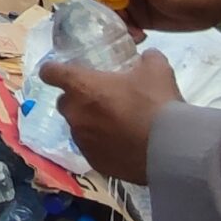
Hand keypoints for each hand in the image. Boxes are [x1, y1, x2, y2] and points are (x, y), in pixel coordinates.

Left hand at [39, 50, 180, 183]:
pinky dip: (102, 145)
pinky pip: (91, 148)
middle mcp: (75, 114)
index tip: (60, 70)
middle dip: (78, 99)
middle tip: (102, 98)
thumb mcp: (156, 69)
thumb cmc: (156, 103)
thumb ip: (145, 59)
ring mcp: (83, 141)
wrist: (169, 148)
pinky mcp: (94, 162)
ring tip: (116, 124)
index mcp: (82, 87)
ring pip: (78, 127)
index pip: (51, 73)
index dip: (54, 70)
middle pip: (65, 102)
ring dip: (90, 123)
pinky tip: (122, 144)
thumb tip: (146, 58)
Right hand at [89, 0, 220, 32]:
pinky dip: (127, 32)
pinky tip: (140, 37)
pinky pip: (123, 25)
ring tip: (135, 34)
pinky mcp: (139, 16)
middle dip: (106, 15)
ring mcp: (131, 0)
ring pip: (110, 14)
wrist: (210, 4)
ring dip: (118, 26)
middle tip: (122, 26)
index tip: (103, 11)